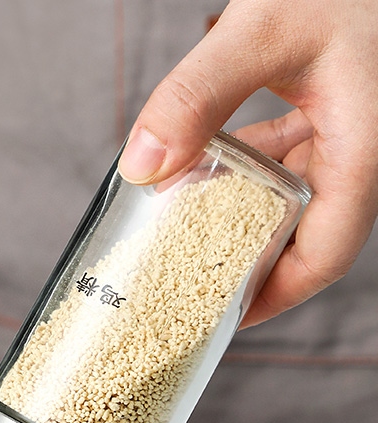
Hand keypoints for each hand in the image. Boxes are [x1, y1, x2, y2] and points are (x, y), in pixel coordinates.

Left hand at [118, 0, 377, 326]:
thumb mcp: (265, 27)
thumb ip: (198, 95)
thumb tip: (142, 167)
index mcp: (363, 152)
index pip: (325, 257)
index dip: (276, 297)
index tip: (227, 319)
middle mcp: (360, 153)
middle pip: (307, 237)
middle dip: (253, 265)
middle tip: (197, 287)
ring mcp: (348, 133)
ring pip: (296, 199)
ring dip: (246, 218)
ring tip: (193, 238)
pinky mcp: (332, 110)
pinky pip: (292, 159)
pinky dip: (252, 171)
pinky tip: (215, 168)